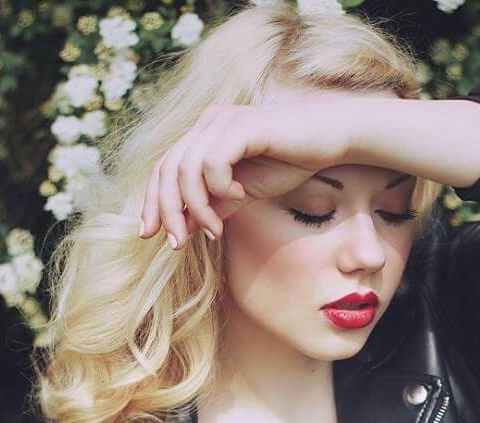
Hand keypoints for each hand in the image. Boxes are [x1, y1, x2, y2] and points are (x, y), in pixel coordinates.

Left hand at [139, 94, 358, 247]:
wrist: (329, 139)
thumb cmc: (290, 161)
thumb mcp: (244, 193)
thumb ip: (214, 207)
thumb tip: (184, 229)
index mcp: (203, 136)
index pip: (162, 169)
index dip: (151, 202)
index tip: (149, 235)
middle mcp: (207, 123)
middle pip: (166, 170)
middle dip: (168, 213)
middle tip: (179, 244)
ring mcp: (222, 120)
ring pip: (186, 170)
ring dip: (197, 208)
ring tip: (216, 229)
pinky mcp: (241, 124)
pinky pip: (212, 163)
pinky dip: (220, 188)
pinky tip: (239, 196)